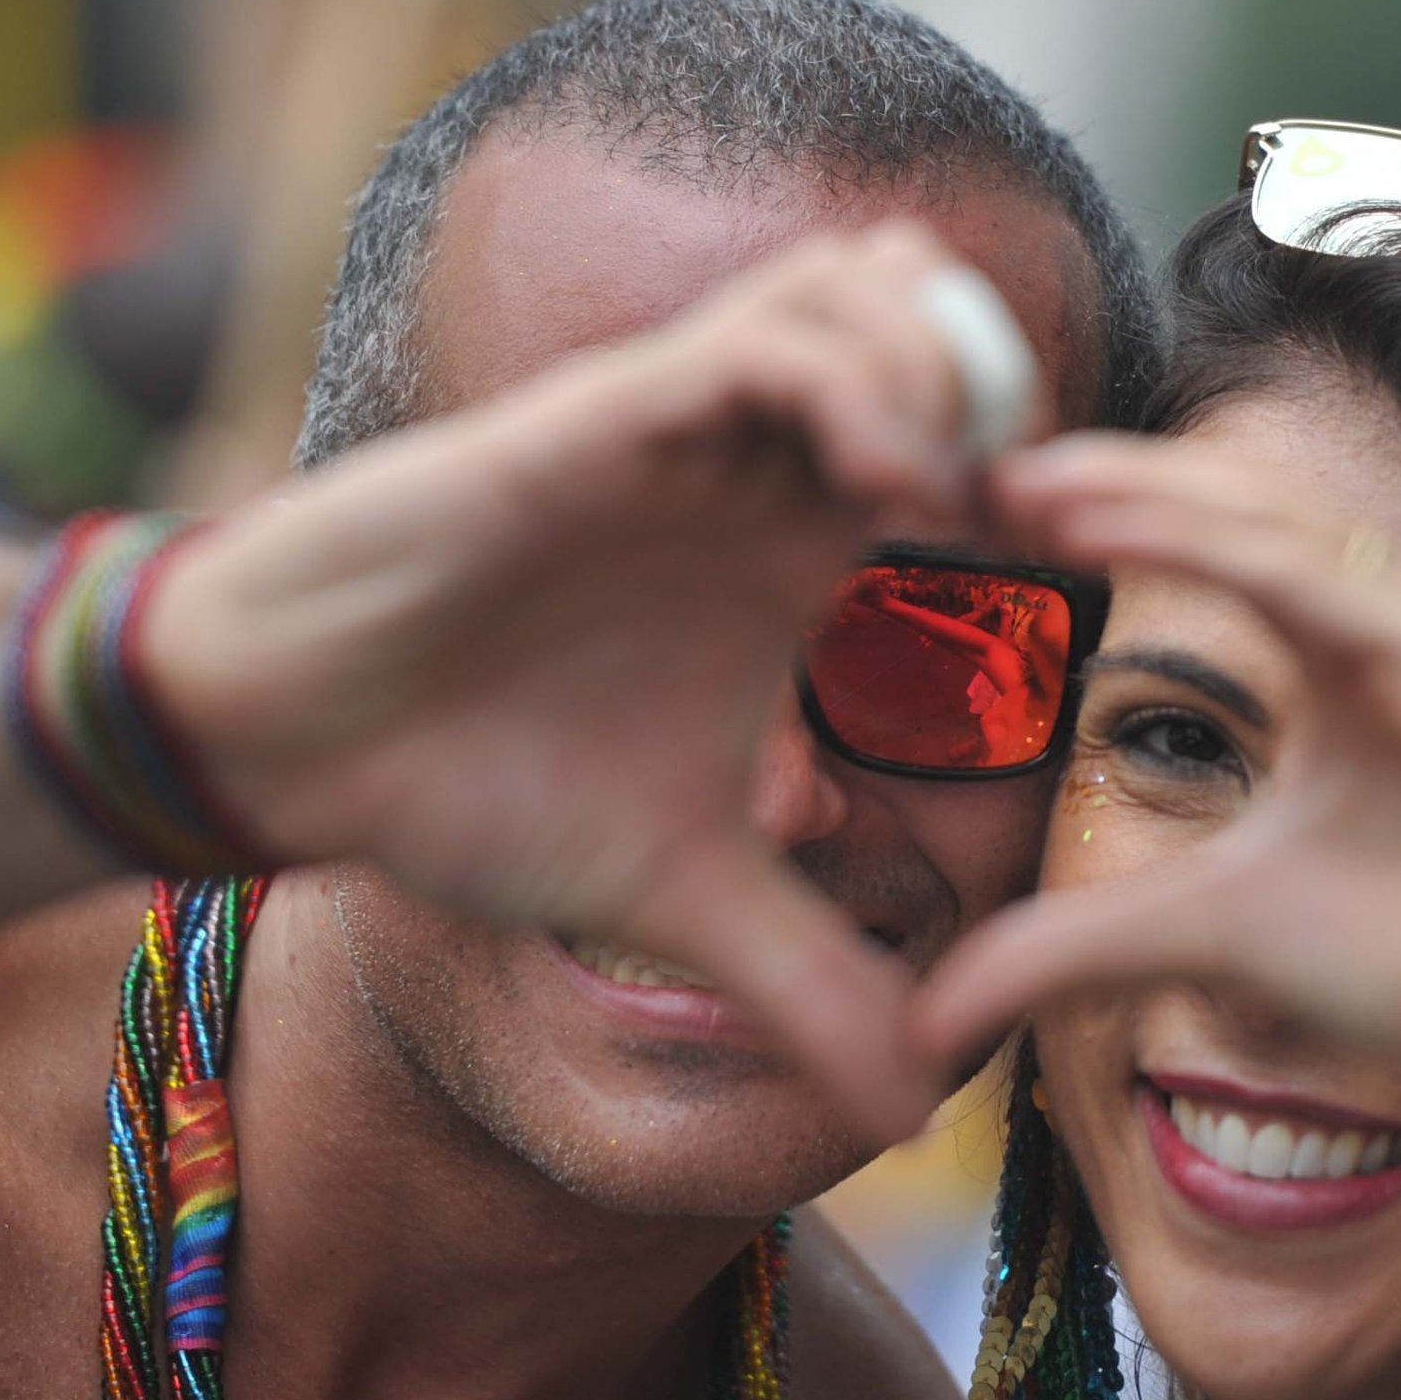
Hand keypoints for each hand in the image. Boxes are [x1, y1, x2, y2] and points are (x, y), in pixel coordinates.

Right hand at [143, 223, 1032, 1140]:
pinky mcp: (604, 414)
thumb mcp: (685, 902)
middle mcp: (755, 466)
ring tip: (950, 507)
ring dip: (942, 373)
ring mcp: (685, 427)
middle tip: (1039, 530)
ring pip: (864, 284)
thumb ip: (808, 988)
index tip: (1096, 595)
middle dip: (1022, 404)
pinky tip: (878, 492)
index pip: (973, 444)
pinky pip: (758, 340)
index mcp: (794, 548)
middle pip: (944, 327)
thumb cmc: (473, 782)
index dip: (1055, 494)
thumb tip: (912, 1116)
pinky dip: (849, 385)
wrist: (305, 745)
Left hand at [912, 434, 1400, 1129]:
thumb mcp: (1207, 933)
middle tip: (977, 459)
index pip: (1214, 543)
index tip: (987, 509)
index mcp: (1348, 654)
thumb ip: (1072, 948)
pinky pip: (1325, 581)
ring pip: (1271, 524)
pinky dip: (1215, 548)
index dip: (1108, 515)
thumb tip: (929, 1022)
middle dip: (1107, 479)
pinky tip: (1112, 524)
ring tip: (1026, 481)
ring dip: (1142, 493)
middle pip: (1234, 509)